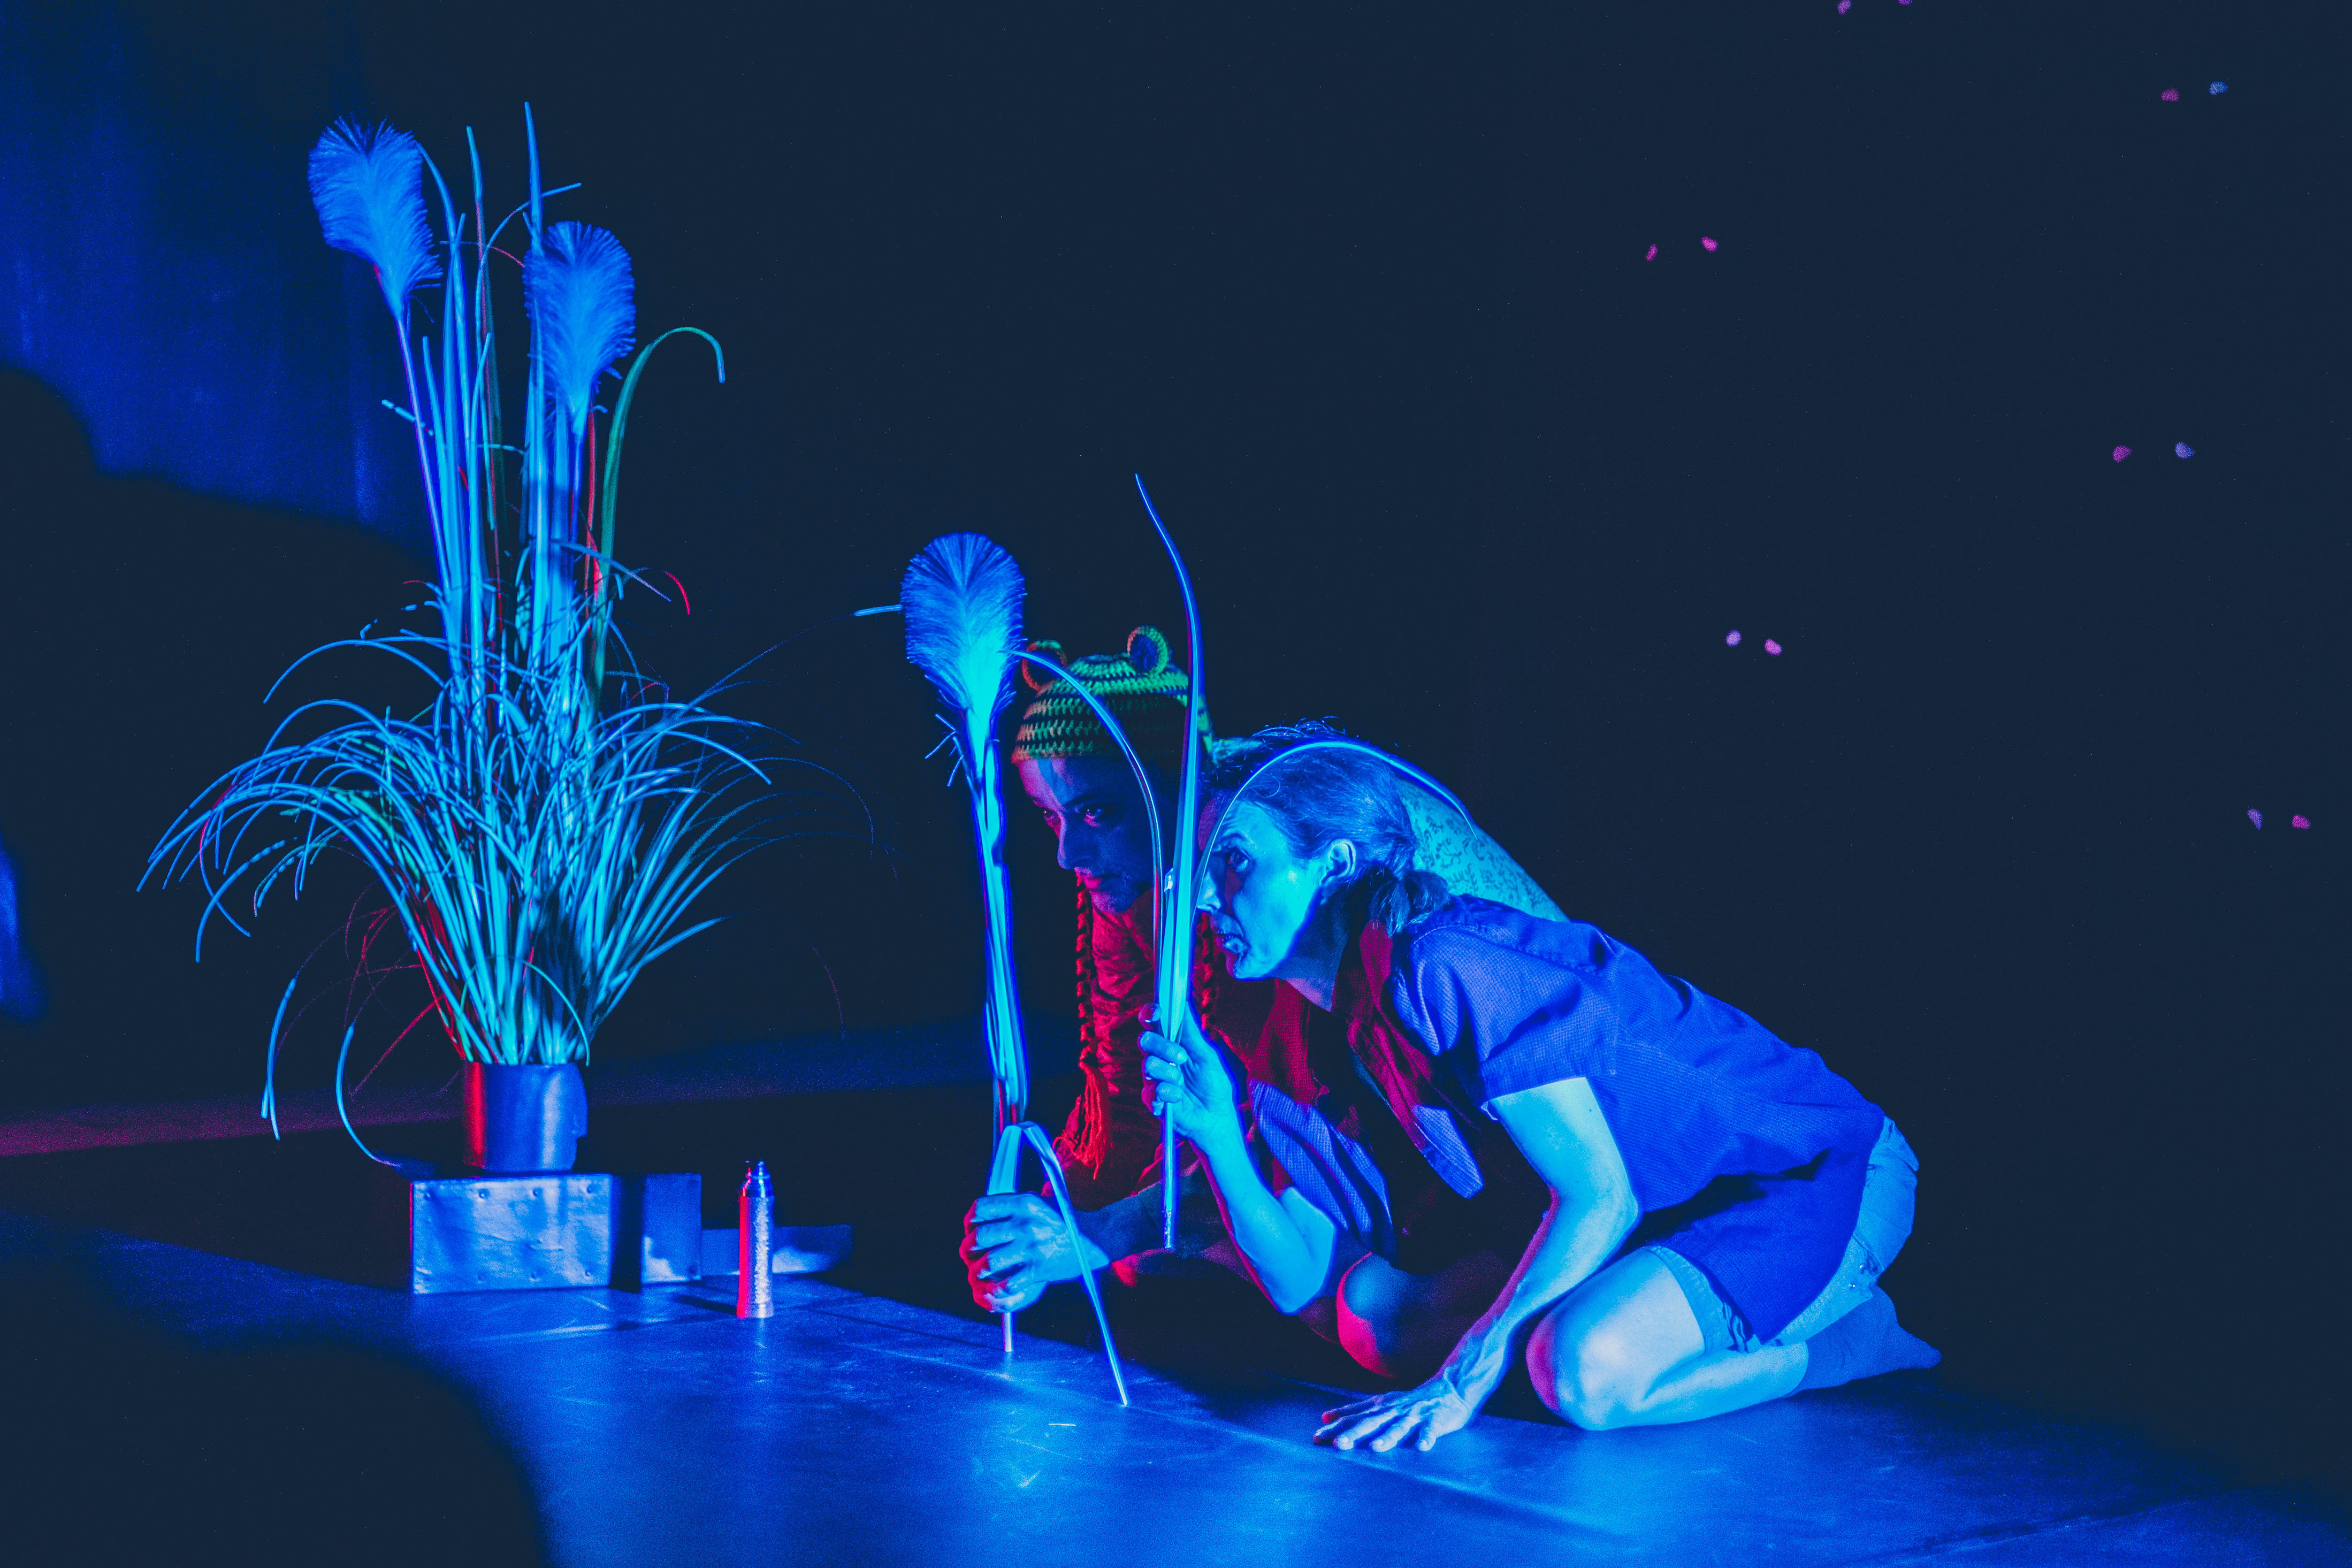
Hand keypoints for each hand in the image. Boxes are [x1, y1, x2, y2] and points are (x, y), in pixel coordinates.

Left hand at [960, 1193, 1107, 1313]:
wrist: (1095, 1237)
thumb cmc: (1063, 1220)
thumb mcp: (1038, 1204)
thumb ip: (1012, 1207)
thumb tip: (980, 1217)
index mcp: (1023, 1203)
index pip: (981, 1208)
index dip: (970, 1221)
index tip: (970, 1229)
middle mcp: (1025, 1223)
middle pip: (980, 1237)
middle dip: (968, 1249)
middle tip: (968, 1255)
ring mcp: (1032, 1247)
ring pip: (989, 1263)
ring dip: (979, 1271)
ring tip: (979, 1273)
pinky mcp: (1039, 1269)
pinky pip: (1008, 1283)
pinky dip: (999, 1288)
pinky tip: (999, 1286)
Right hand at [1138, 1006, 1243, 1155]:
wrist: (1216, 1117)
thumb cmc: (1213, 1084)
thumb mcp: (1206, 1056)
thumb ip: (1191, 1033)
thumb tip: (1182, 1003)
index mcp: (1170, 1044)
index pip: (1153, 1023)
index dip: (1150, 1014)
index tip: (1156, 1012)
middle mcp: (1158, 1059)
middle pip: (1145, 1041)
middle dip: (1162, 1046)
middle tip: (1181, 1057)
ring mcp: (1153, 1079)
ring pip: (1148, 1065)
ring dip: (1169, 1073)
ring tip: (1182, 1082)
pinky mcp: (1152, 1101)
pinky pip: (1150, 1091)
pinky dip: (1167, 1093)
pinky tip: (1177, 1097)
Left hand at [1314, 1372, 1487, 1452]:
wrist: (1449, 1388)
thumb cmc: (1410, 1400)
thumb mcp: (1380, 1403)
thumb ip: (1354, 1411)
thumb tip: (1324, 1417)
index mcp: (1380, 1407)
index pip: (1354, 1417)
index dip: (1336, 1427)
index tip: (1317, 1437)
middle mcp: (1394, 1410)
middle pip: (1372, 1423)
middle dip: (1355, 1434)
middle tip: (1337, 1444)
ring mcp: (1415, 1415)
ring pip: (1399, 1427)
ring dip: (1388, 1437)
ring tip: (1375, 1448)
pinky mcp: (1436, 1420)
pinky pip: (1431, 1430)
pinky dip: (1426, 1438)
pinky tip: (1422, 1447)